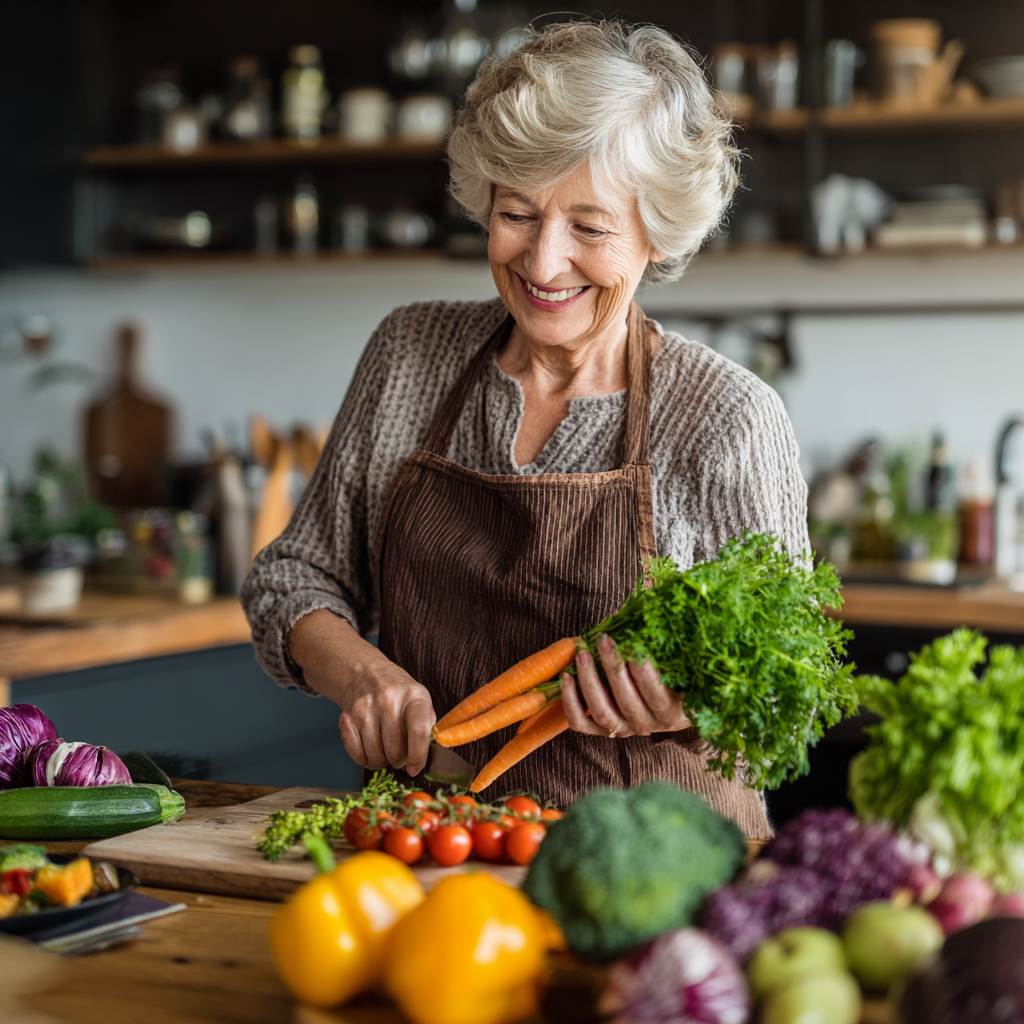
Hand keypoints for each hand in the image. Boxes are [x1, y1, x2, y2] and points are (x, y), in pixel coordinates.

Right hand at [288, 609, 435, 775]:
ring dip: (383, 762)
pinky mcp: (346, 720)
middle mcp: (387, 700)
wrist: (365, 674)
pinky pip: (357, 755)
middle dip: (400, 761)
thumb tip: (428, 759)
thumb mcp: (421, 701)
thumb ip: (428, 728)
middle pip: (394, 749)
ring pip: (375, 756)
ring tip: (387, 751)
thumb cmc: (399, 694)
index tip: (415, 769)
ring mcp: (364, 710)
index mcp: (413, 696)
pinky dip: (366, 761)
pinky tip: (372, 750)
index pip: (418, 730)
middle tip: (401, 757)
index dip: (418, 755)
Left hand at [562, 633, 690, 737]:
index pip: (655, 693)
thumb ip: (668, 649)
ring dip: (589, 682)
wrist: (670, 707)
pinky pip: (581, 723)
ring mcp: (623, 729)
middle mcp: (646, 724)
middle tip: (603, 640)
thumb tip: (652, 613)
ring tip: (583, 654)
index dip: (643, 671)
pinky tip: (566, 678)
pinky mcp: (603, 731)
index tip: (632, 645)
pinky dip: (571, 702)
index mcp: (671, 711)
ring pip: (602, 712)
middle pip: (625, 700)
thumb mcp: (681, 665)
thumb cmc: (676, 678)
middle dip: (612, 667)